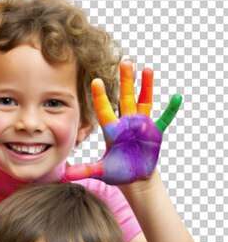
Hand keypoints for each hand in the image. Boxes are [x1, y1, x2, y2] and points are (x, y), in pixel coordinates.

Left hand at [65, 61, 181, 184]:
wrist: (135, 178)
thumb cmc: (117, 173)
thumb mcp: (101, 171)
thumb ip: (84, 170)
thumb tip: (64, 176)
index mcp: (112, 131)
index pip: (104, 111)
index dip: (100, 97)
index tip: (96, 81)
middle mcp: (126, 124)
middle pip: (125, 99)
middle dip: (126, 82)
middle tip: (125, 62)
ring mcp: (142, 126)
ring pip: (144, 102)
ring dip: (146, 86)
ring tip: (146, 69)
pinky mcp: (155, 132)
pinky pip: (164, 119)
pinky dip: (171, 109)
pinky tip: (177, 97)